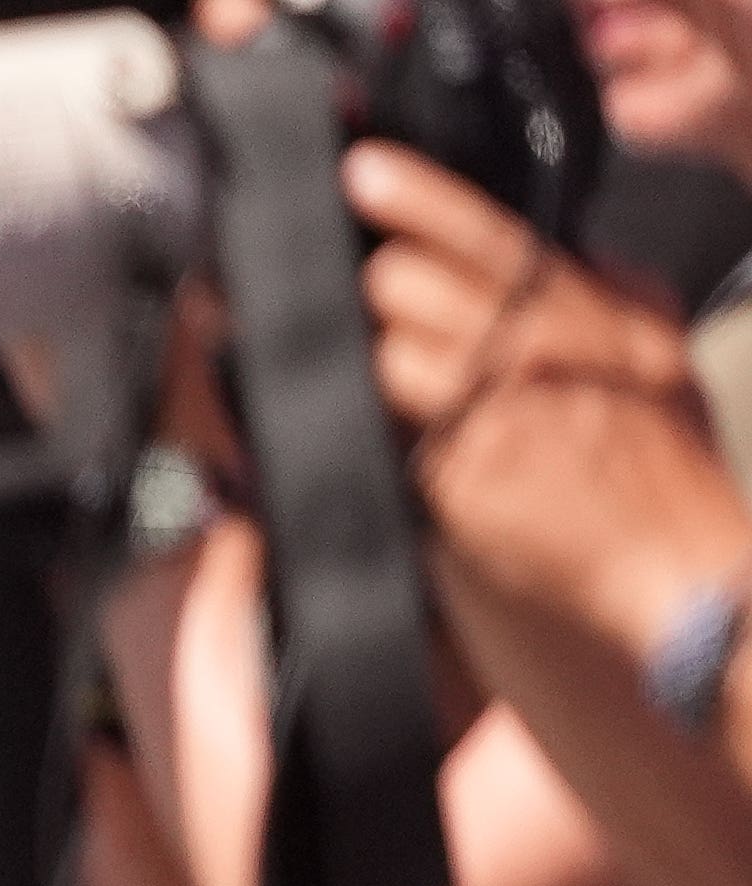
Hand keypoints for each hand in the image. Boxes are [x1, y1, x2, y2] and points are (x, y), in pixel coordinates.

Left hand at [346, 142, 731, 639]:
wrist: (673, 563)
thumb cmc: (663, 463)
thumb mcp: (655, 349)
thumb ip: (608, 288)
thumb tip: (568, 251)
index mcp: (578, 310)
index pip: (486, 232)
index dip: (416, 197)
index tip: (364, 170)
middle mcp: (528, 350)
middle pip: (403, 284)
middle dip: (377, 290)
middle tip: (379, 304)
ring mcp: (484, 413)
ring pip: (382, 354)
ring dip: (375, 368)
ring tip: (407, 389)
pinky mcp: (450, 476)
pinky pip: (382, 433)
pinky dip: (375, 430)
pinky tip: (399, 436)